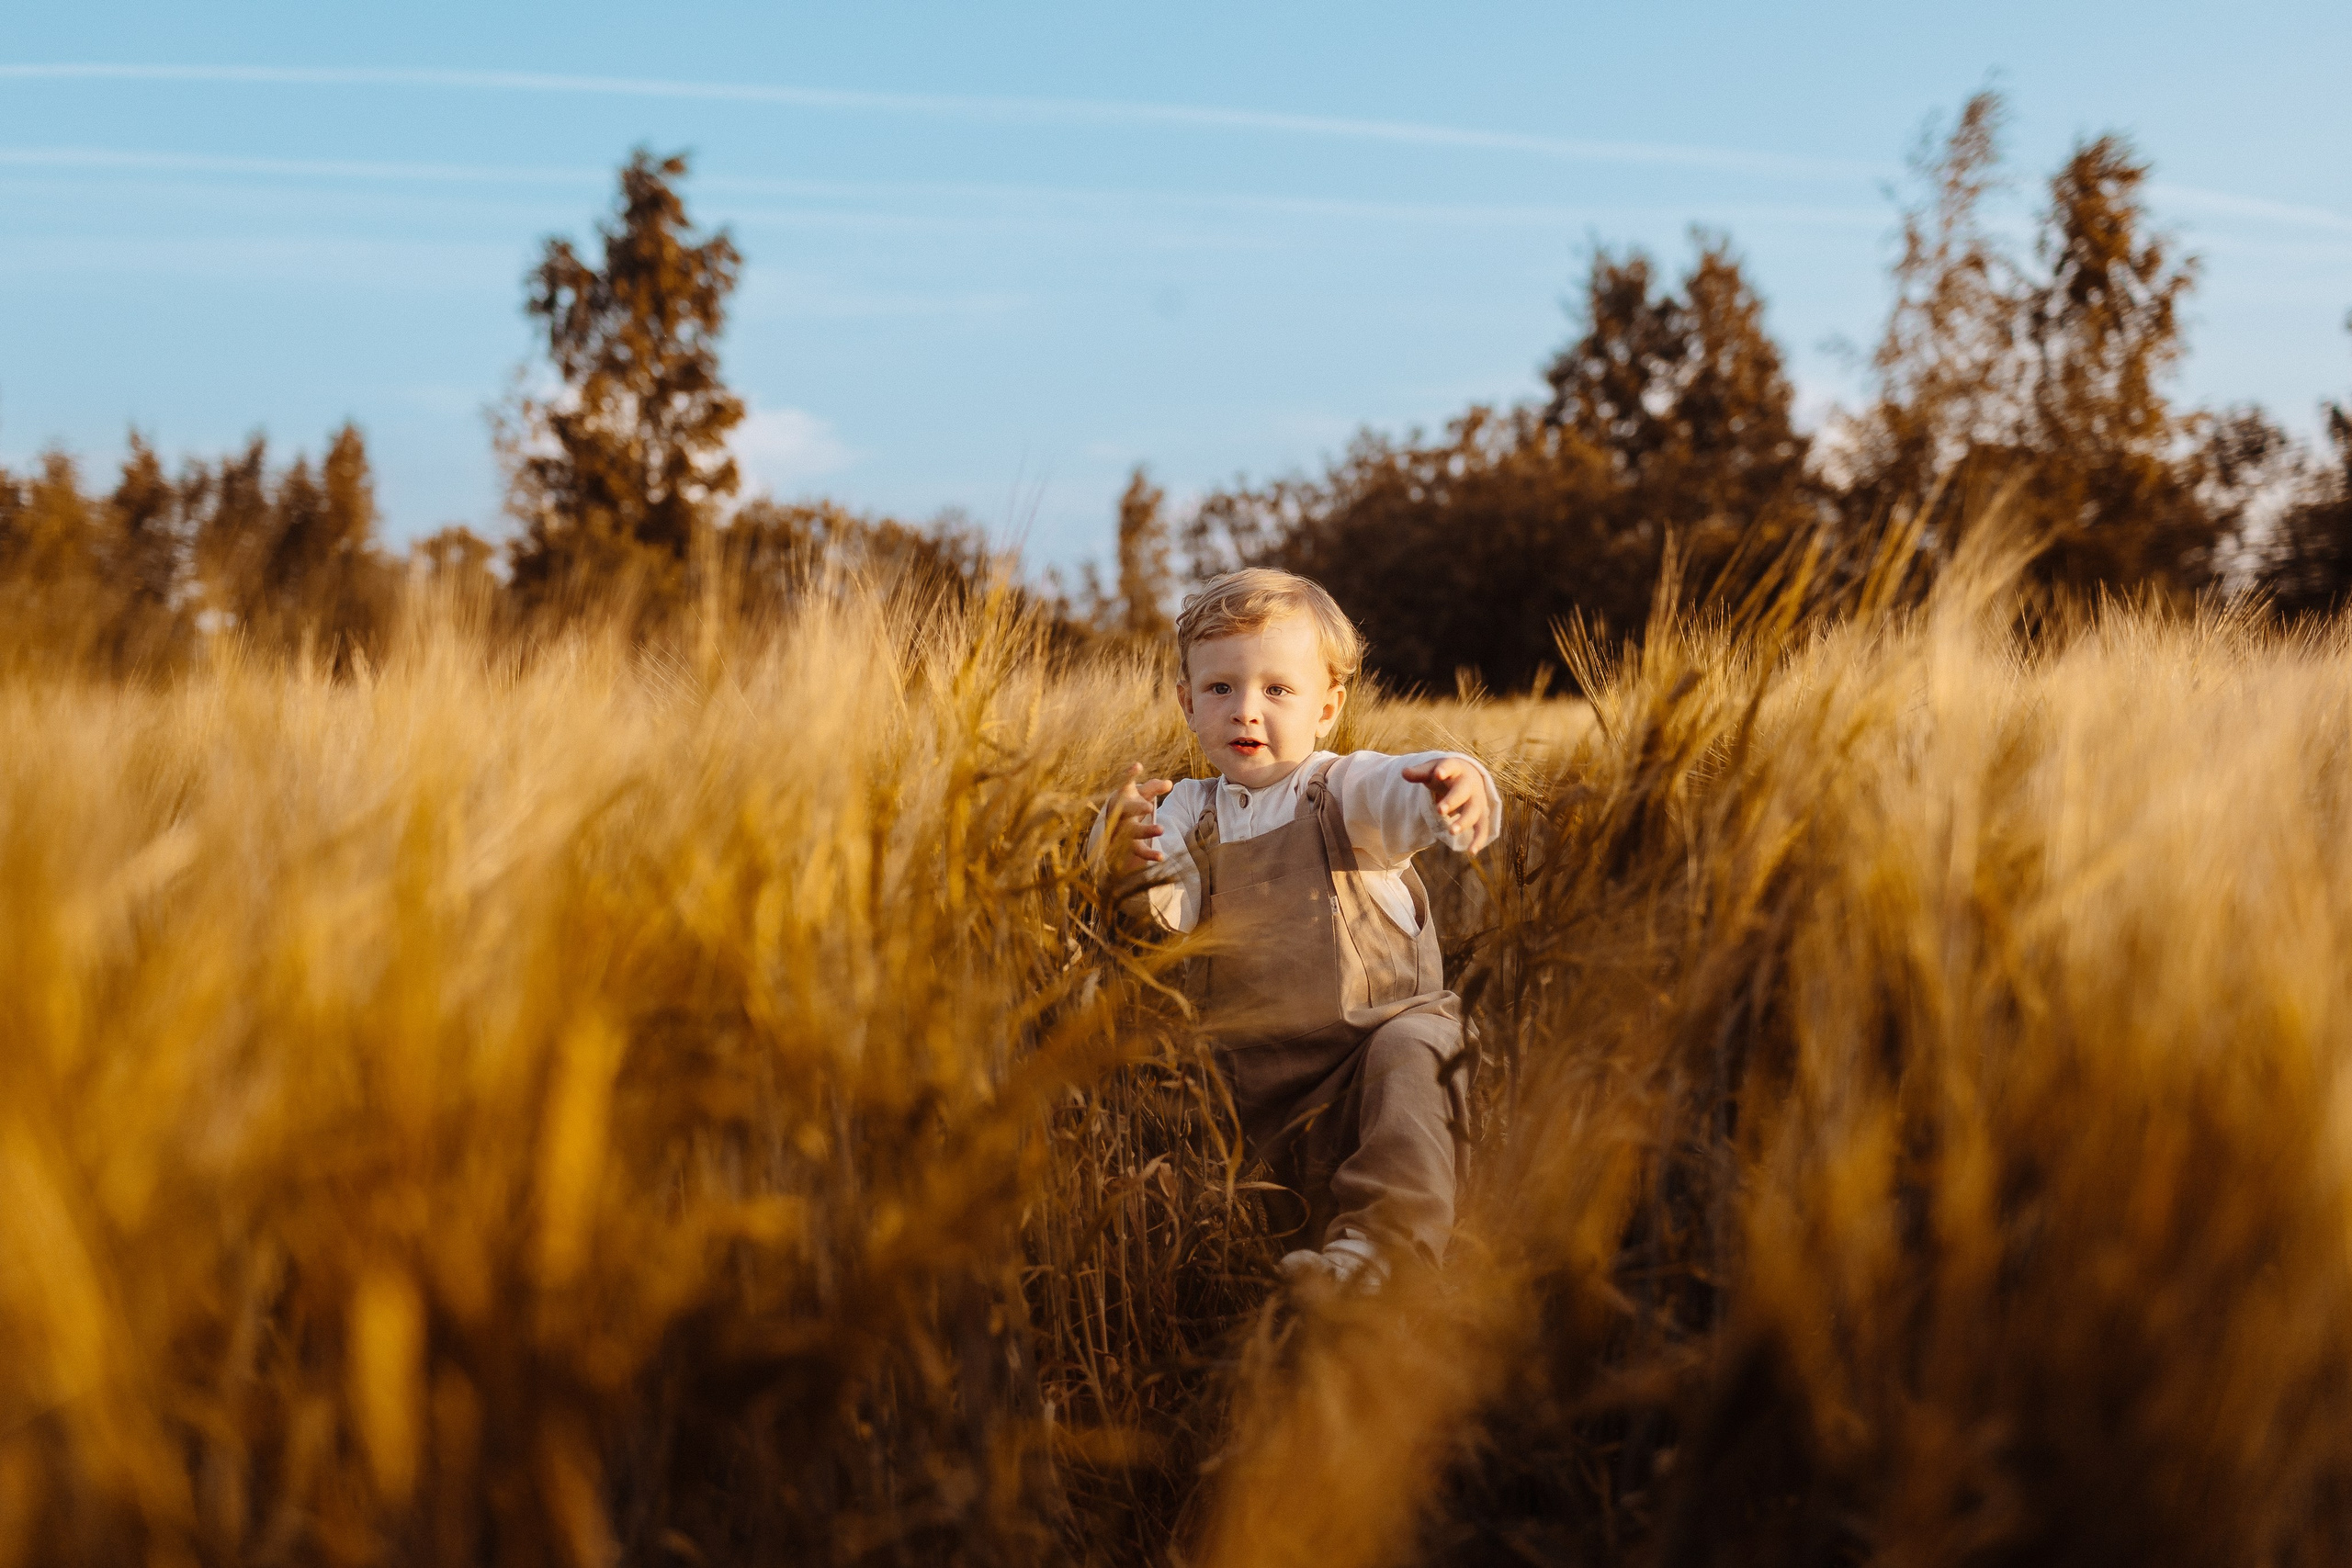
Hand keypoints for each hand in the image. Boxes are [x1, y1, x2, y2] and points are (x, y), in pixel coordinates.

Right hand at [1106, 762, 1175, 876]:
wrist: (1114, 829)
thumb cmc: (1130, 805)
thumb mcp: (1140, 794)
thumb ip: (1154, 787)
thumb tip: (1170, 784)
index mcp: (1122, 797)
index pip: (1124, 783)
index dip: (1129, 775)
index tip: (1137, 766)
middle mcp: (1119, 814)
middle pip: (1126, 811)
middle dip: (1136, 808)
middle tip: (1149, 806)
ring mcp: (1123, 831)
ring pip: (1132, 832)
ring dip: (1145, 831)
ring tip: (1161, 829)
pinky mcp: (1128, 845)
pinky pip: (1138, 851)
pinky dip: (1149, 855)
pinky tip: (1161, 857)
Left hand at [1401, 756, 1494, 851]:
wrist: (1469, 776)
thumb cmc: (1447, 772)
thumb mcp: (1432, 769)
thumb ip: (1419, 773)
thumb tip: (1403, 773)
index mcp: (1457, 768)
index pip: (1451, 766)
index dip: (1445, 769)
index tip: (1438, 773)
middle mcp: (1470, 784)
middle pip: (1463, 792)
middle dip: (1452, 801)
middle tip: (1439, 810)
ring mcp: (1477, 800)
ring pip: (1474, 811)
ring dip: (1464, 821)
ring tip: (1451, 831)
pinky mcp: (1480, 814)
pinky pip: (1482, 827)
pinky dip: (1479, 839)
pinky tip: (1471, 851)